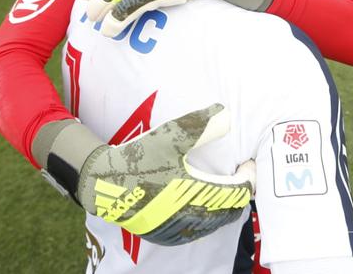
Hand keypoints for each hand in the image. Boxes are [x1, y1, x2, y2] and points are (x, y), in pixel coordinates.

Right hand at [37, 104, 254, 245]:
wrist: (103, 184)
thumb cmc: (139, 158)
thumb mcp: (169, 137)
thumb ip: (200, 126)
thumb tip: (226, 115)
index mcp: (196, 196)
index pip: (239, 193)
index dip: (249, 177)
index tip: (248, 163)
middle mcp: (191, 219)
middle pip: (232, 209)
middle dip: (239, 191)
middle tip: (239, 172)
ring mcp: (179, 231)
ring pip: (216, 222)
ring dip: (224, 204)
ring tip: (222, 184)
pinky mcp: (167, 236)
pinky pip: (199, 230)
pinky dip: (207, 216)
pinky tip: (201, 200)